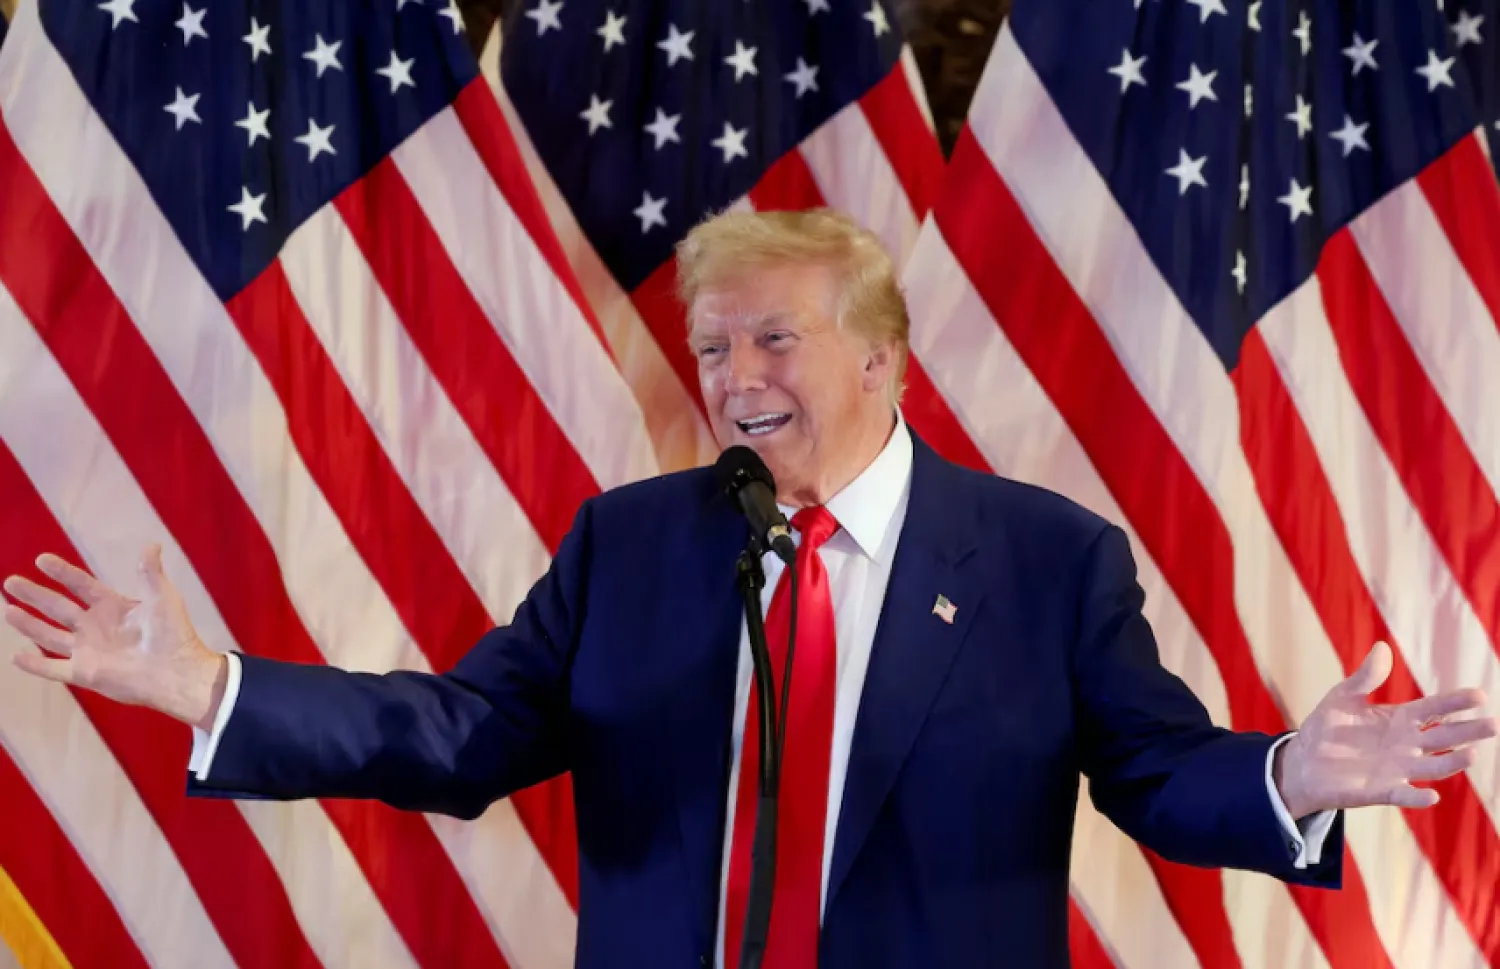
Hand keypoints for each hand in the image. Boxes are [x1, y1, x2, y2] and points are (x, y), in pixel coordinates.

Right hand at [2, 545, 225, 730]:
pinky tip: (16, 656)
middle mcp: (94, 626)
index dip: (62, 572)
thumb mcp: (163, 598)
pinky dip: (35, 665)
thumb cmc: (173, 633)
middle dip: (34, 595)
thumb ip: (151, 573)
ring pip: (49, 635)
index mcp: (111, 606)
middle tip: (10, 582)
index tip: (41, 559)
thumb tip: (151, 544)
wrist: (176, 671)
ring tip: (7, 611)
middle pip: (57, 607)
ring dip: (28, 624)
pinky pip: (53, 668)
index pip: (80, 585)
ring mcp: (87, 650)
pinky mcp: (84, 673)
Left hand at [1275, 641, 1497, 818]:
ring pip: (1434, 766)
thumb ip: (1365, 678)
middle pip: (1444, 736)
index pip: (1434, 709)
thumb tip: (1382, 648)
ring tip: (1471, 754)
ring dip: (1452, 762)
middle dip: (1468, 731)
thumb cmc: (1326, 728)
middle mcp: (1406, 745)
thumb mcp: (1343, 697)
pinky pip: (1404, 794)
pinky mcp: (1382, 791)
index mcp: (1400, 719)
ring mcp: (1397, 769)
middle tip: (1492, 724)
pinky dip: (1418, 796)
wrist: (1303, 762)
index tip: (1479, 695)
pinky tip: (1431, 795)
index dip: (1455, 703)